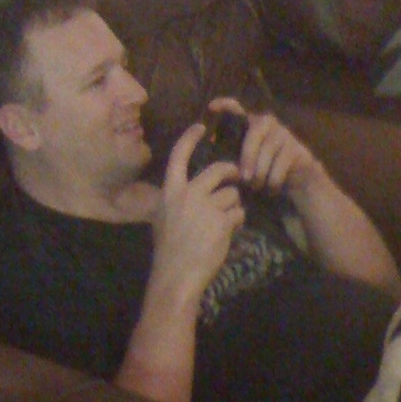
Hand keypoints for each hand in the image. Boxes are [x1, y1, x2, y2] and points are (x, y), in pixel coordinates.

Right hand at [149, 122, 244, 299]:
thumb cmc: (168, 250)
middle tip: (237, 177)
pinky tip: (229, 232)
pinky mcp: (221, 221)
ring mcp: (205, 206)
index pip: (178, 156)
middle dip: (231, 172)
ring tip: (226, 221)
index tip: (200, 127)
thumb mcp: (162, 218)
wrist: (177, 274)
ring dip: (234, 205)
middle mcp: (187, 194)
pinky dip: (237, 221)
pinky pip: (238, 212)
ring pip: (231, 194)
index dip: (190, 138)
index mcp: (169, 191)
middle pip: (217, 170)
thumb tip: (188, 188)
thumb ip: (175, 200)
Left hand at [206, 98, 323, 203]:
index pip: (237, 109)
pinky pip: (282, 162)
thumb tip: (210, 148)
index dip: (225, 105)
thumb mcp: (243, 166)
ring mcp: (284, 134)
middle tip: (244, 178)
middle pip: (255, 130)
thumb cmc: (263, 174)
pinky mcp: (298, 148)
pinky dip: (274, 179)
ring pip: (268, 149)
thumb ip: (228, 155)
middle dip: (248, 155)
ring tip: (256, 186)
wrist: (298, 186)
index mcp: (249, 126)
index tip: (212, 108)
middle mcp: (267, 124)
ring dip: (260, 171)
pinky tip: (272, 189)